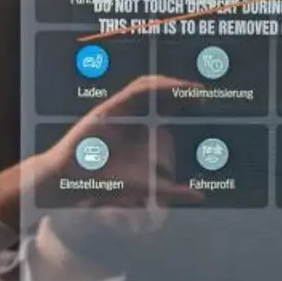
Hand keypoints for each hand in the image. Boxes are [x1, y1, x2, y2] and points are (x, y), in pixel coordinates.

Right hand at [0, 75, 202, 225]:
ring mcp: (120, 109)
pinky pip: (132, 92)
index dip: (184, 99)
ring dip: (168, 83)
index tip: (203, 101)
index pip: (167, 105)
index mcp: (143, 127)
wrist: (78, 182)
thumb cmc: (109, 182)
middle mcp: (133, 114)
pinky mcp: (109, 109)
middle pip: (159, 92)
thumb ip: (175, 190)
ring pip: (146, 86)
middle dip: (180, 88)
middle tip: (200, 90)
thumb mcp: (150, 187)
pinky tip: (165, 89)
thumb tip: (201, 197)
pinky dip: (150, 88)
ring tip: (186, 88)